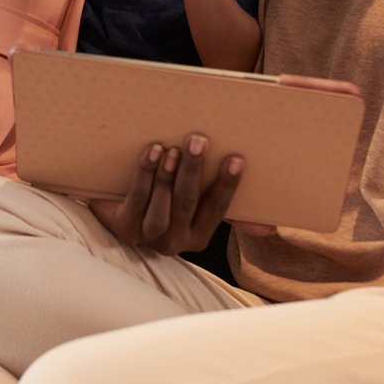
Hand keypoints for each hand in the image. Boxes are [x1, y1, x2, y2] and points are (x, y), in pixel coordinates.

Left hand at [90, 134, 246, 253]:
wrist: (112, 211)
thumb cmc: (162, 203)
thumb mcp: (193, 209)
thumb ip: (225, 210)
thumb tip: (270, 228)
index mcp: (197, 237)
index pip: (217, 209)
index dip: (227, 185)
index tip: (236, 159)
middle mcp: (174, 243)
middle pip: (188, 203)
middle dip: (195, 171)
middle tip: (199, 141)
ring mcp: (147, 237)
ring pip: (162, 206)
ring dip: (168, 176)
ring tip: (173, 149)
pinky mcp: (123, 227)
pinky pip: (137, 199)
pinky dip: (145, 174)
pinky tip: (152, 153)